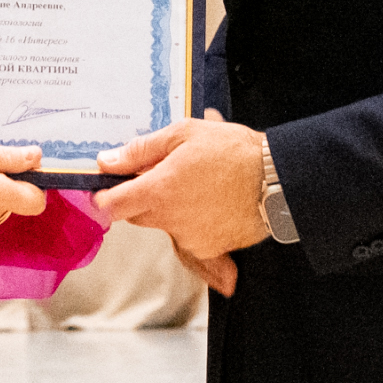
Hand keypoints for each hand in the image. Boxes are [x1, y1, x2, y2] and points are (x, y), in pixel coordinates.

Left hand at [96, 110, 269, 294]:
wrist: (278, 179)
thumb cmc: (234, 152)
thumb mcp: (184, 134)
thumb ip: (141, 150)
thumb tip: (108, 161)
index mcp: (159, 191)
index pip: (111, 205)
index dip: (104, 197)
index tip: (107, 189)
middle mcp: (171, 220)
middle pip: (137, 215)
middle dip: (142, 197)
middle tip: (165, 173)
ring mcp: (191, 238)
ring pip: (165, 224)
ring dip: (172, 208)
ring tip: (198, 182)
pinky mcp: (211, 248)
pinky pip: (190, 238)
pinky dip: (194, 223)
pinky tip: (211, 202)